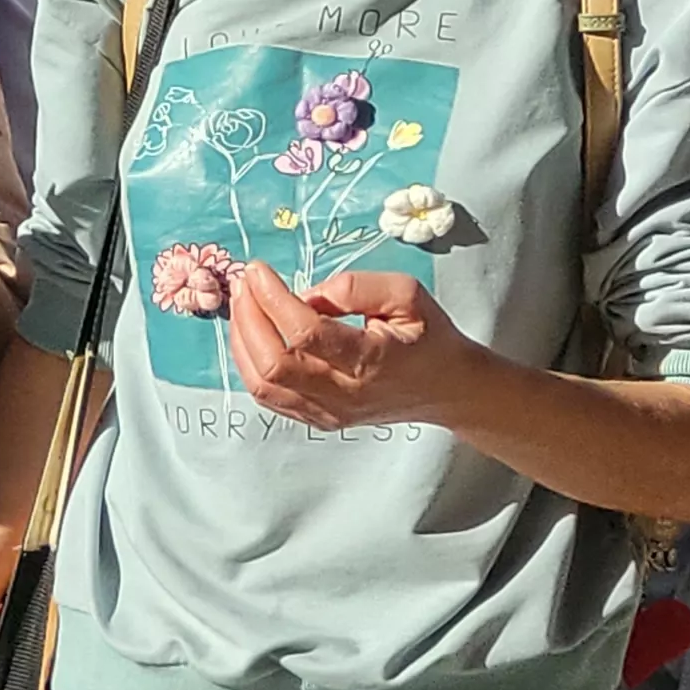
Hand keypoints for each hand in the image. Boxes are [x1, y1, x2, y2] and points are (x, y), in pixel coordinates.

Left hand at [226, 264, 488, 429]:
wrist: (447, 389)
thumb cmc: (429, 337)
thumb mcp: (406, 293)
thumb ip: (354, 287)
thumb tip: (305, 295)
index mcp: (370, 361)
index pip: (305, 334)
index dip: (273, 299)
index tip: (259, 270)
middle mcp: (344, 394)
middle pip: (275, 363)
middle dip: (249, 317)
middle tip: (246, 283)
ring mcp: (328, 412)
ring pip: (263, 385)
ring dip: (242, 341)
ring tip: (243, 304)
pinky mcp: (318, 419)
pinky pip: (269, 397)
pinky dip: (249, 364)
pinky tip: (251, 335)